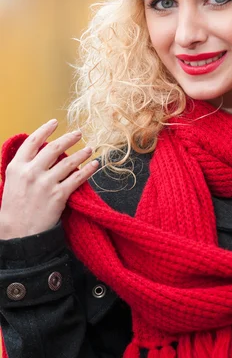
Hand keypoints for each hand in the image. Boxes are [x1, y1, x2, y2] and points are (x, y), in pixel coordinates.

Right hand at [0, 119, 98, 239]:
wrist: (19, 235)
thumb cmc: (14, 211)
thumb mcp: (11, 184)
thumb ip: (23, 168)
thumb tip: (38, 155)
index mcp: (16, 167)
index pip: (32, 142)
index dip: (45, 130)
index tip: (55, 122)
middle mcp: (31, 172)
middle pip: (53, 148)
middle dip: (68, 138)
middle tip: (79, 132)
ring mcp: (45, 183)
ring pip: (68, 162)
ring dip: (82, 153)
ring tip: (90, 148)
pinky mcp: (58, 195)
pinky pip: (77, 178)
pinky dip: (88, 170)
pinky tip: (95, 165)